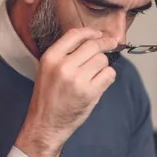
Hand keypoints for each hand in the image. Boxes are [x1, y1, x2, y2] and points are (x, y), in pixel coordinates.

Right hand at [15, 27, 117, 156]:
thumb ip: (66, 54)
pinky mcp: (89, 92)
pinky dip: (108, 77)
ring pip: (102, 60)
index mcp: (51, 57)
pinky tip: (100, 82)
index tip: (99, 34)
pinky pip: (109, 74)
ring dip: (103, 65)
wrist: (45, 124)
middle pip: (93, 45)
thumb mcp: (48, 69)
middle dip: (105, 43)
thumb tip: (91, 40)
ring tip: (95, 74)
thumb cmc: (48, 97)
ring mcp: (77, 79)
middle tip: (111, 43)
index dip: (91, 32)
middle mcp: (63, 66)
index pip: (75, 34)